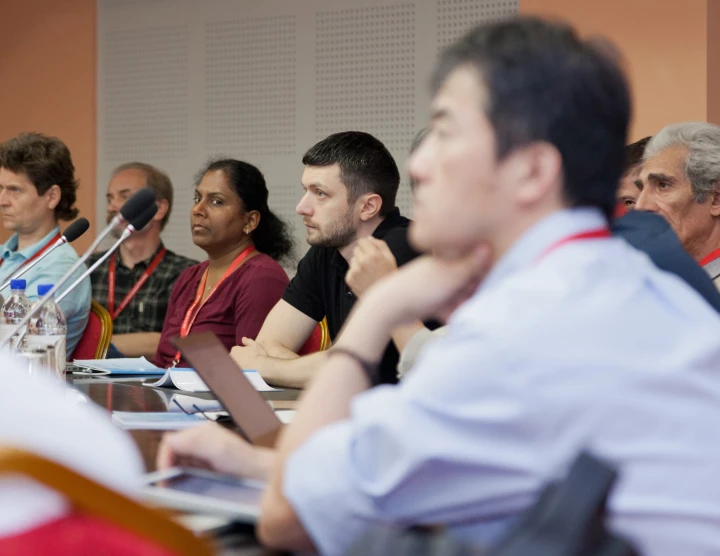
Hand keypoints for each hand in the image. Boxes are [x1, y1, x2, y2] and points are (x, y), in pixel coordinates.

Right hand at [156, 422, 274, 480]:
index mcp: (200, 431)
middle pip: (173, 451)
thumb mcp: (218, 449)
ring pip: (177, 461)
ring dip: (173, 473)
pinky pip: (185, 469)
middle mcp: (200, 439)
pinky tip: (184, 485)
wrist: (258, 474)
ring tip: (173, 487)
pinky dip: (181, 477)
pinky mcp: (204, 464)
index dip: (164, 457)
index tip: (165, 475)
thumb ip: (194, 442)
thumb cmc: (242, 461)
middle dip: (167, 467)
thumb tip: (170, 440)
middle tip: (166, 485)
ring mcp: (202, 452)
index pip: (171, 441)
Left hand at [230, 337, 268, 371]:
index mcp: (235, 350)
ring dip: (239, 365)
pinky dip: (240, 372)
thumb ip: (248, 341)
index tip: (247, 354)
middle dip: (239, 358)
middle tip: (247, 361)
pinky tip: (246, 373)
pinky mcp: (235, 375)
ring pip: (234, 365)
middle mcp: (231, 358)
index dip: (242, 352)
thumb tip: (243, 338)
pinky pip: (236, 373)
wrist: (261, 369)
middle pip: (233, 357)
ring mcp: (232, 367)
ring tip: (248, 368)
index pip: (236, 350)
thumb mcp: (255, 345)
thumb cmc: (259, 355)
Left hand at [345, 238, 397, 295]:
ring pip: (352, 260)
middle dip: (362, 254)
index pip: (362, 241)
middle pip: (356, 250)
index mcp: (374, 254)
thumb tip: (368, 238)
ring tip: (368, 273)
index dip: (367, 246)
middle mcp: (362, 261)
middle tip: (371, 264)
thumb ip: (380, 245)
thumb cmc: (390, 277)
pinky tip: (364, 279)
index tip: (371, 252)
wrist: (385, 298)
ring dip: (358, 264)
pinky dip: (355, 273)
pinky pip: (350, 270)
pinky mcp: (349, 279)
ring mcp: (355, 271)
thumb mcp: (391, 258)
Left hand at [366, 244, 491, 324]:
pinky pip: (445, 307)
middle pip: (465, 282)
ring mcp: (434, 286)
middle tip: (467, 299)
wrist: (390, 306)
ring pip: (456, 296)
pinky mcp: (429, 302)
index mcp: (446, 259)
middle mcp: (441, 271)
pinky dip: (448, 313)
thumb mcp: (452, 276)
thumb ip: (471, 264)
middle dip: (470, 293)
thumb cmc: (421, 288)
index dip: (480, 275)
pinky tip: (448, 317)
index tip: (482, 284)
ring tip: (456, 310)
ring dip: (460, 305)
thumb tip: (487, 245)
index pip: (471, 263)